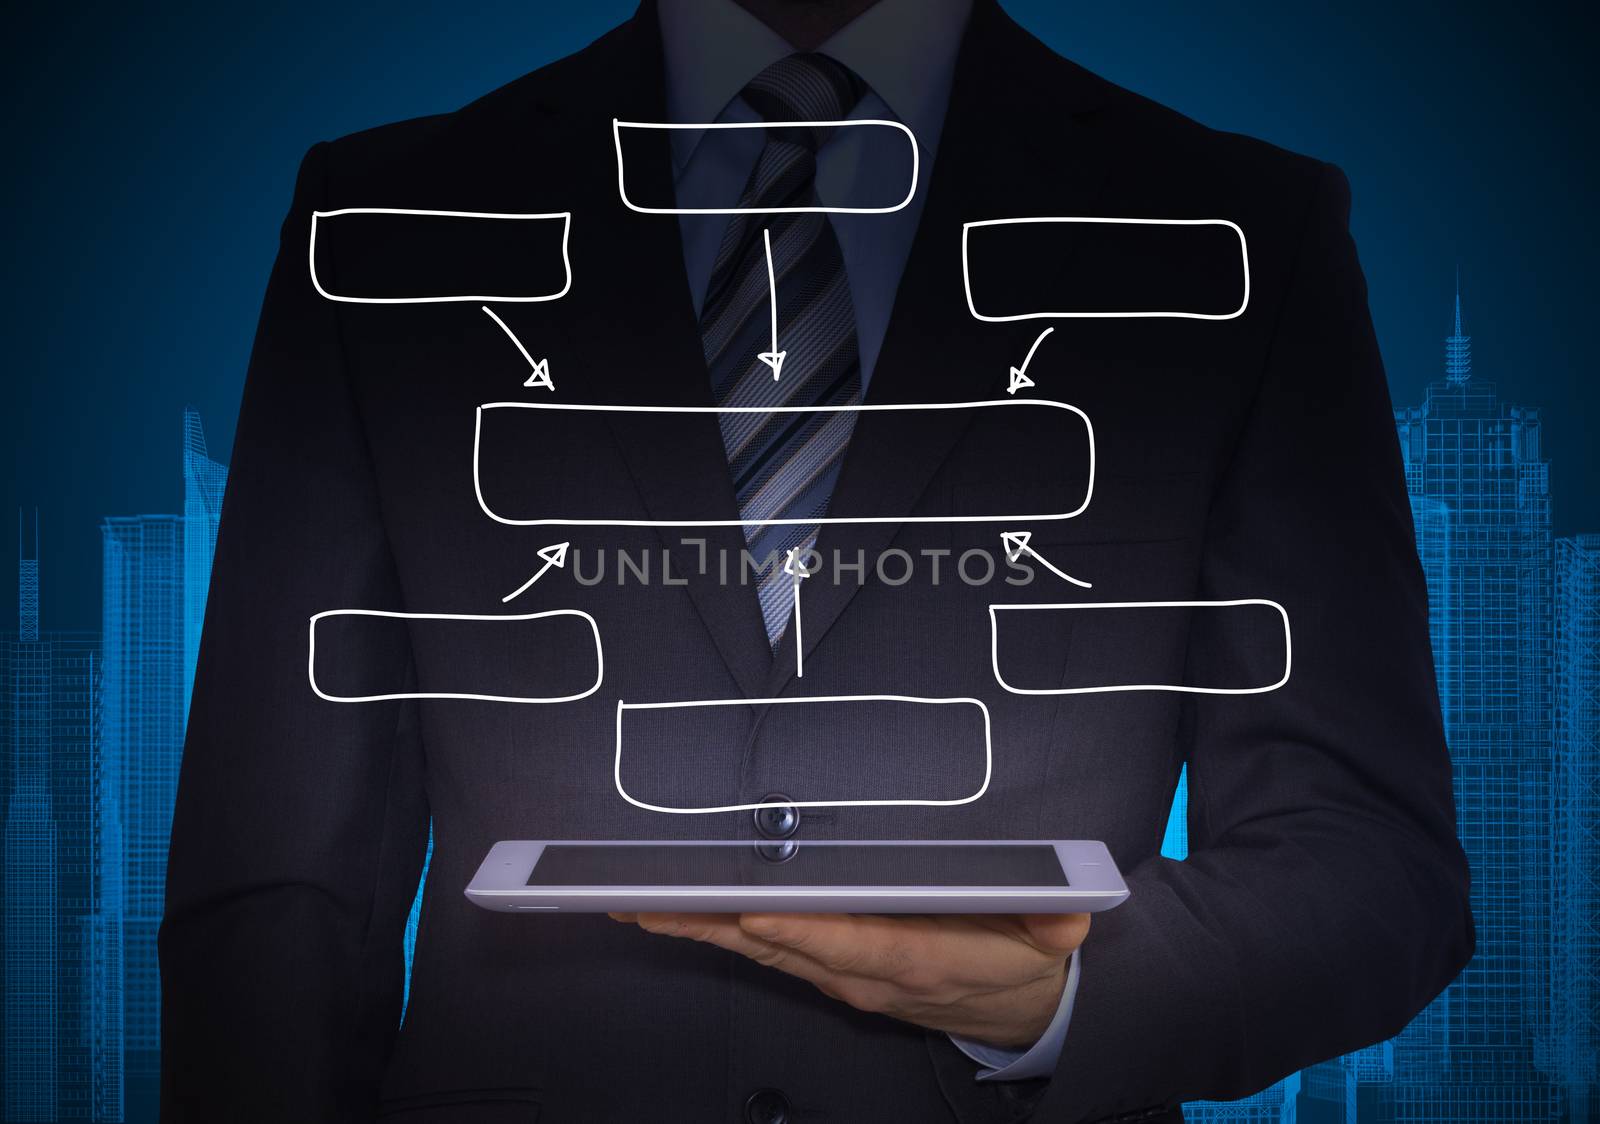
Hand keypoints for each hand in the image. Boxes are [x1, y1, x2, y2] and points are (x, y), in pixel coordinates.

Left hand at [611, 911, 1088, 1048]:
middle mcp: (865, 974)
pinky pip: (765, 953)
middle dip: (716, 924)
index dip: (802, 930)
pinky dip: (719, 932)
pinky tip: (682, 916)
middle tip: (654, 900)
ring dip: (701, 928)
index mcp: (916, 960)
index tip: (755, 913)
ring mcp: (841, 978)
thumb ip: (1055, 924)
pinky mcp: (830, 973)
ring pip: (761, 951)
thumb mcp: (1052, 941)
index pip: (850, 943)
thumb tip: (1066, 913)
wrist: (1017, 1010)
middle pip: (781, 947)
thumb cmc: (1020, 960)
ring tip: (643, 903)